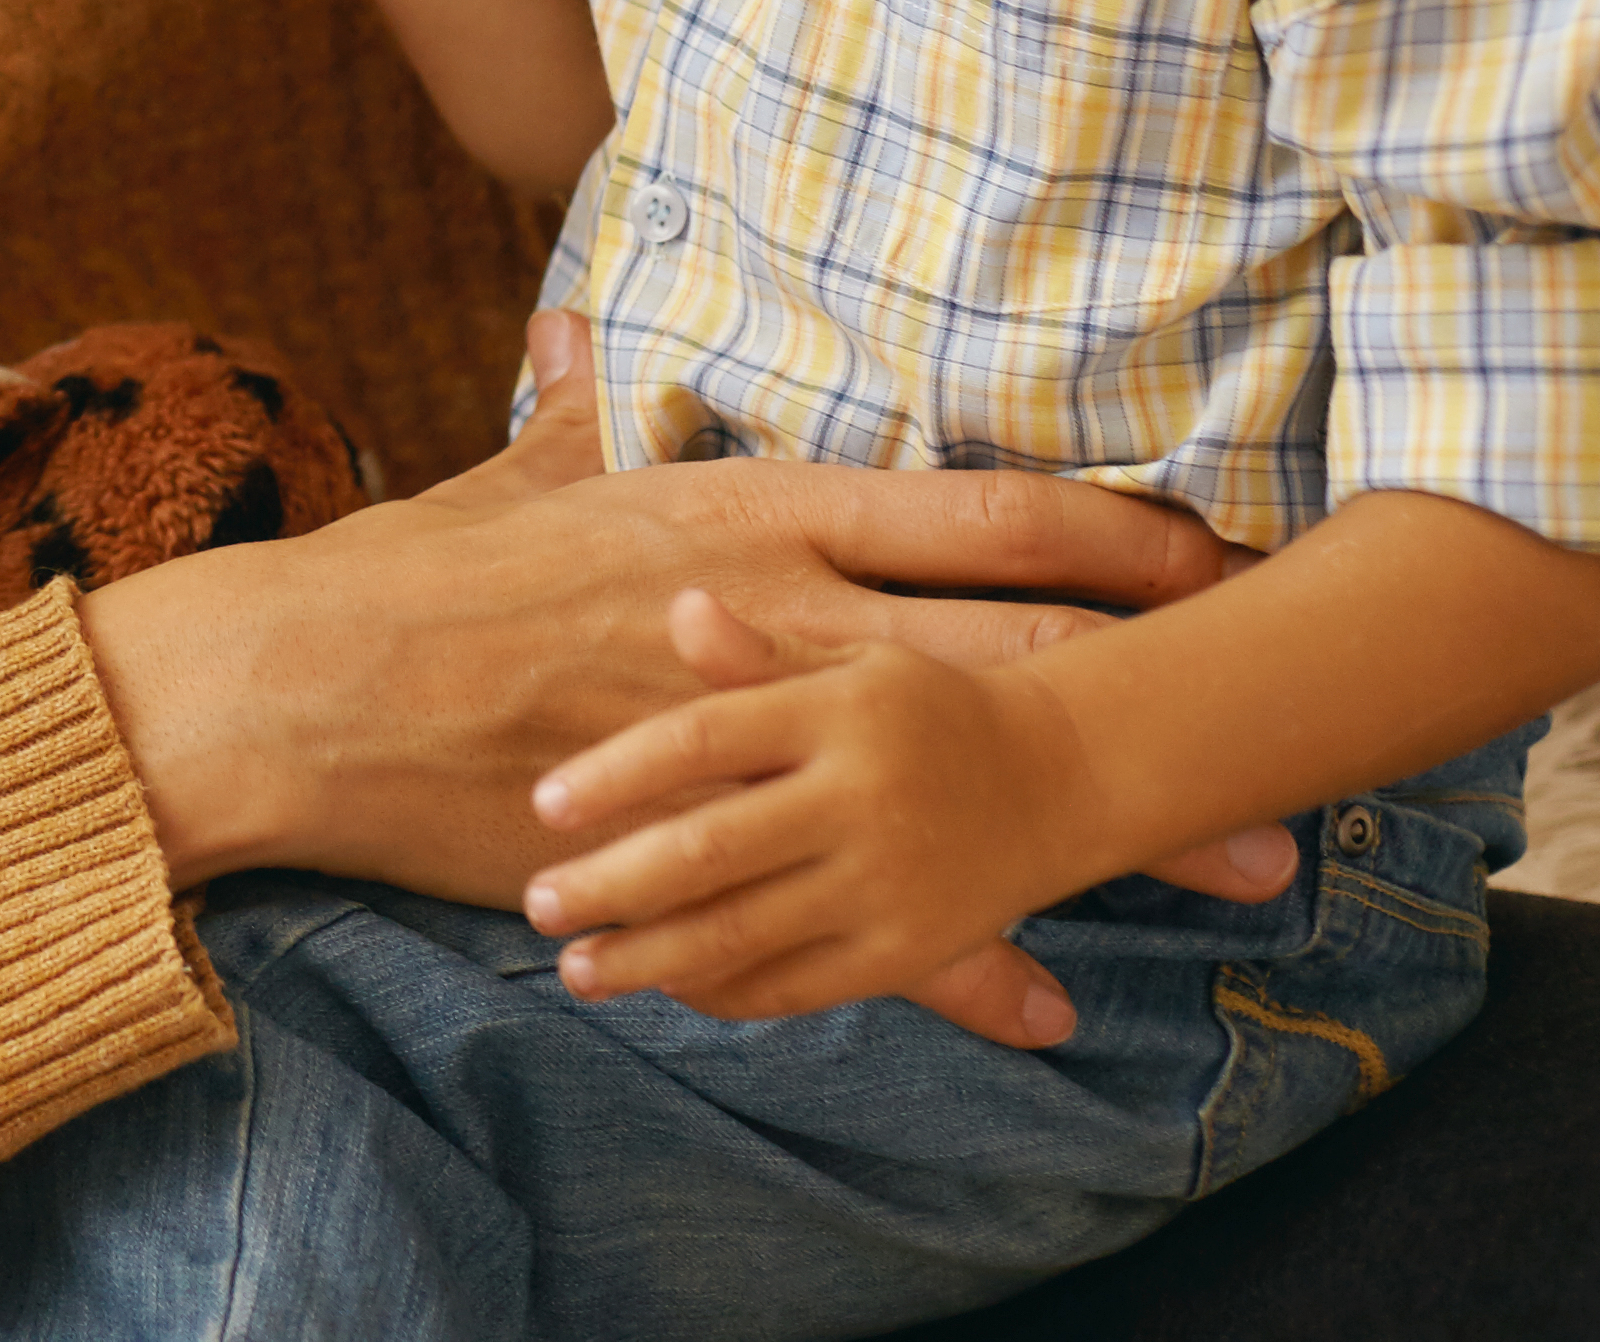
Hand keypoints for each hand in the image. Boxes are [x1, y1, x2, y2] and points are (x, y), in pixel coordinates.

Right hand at [79, 318, 1297, 1051]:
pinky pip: (863, 913)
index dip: (1119, 520)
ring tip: (1251, 871)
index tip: (1220, 539)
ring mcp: (760, 733)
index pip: (982, 504)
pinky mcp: (716, 839)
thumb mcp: (519, 474)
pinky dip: (964, 967)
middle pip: (1024, 634)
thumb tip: (578, 329)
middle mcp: (785, 613)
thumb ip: (574, 406)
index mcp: (761, 514)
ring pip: (975, 774)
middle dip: (1171, 671)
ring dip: (1117, 827)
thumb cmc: (423, 575)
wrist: (322, 687)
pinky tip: (1048, 1007)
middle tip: (1299, 704)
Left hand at [523, 607, 1108, 1023]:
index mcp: (834, 708)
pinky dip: (726, 993)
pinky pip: (799, 984)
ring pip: (746, 931)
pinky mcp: (907, 948)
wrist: (1061, 776)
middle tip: (539, 903)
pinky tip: (669, 988)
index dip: (616, 774)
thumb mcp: (850, 658)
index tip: (541, 805)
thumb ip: (757, 655)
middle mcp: (859, 796)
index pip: (703, 738)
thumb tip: (681, 607)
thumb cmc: (920, 707)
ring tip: (577, 969)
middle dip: (614, 884)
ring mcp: (885, 880)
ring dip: (649, 959)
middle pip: (712, 848)